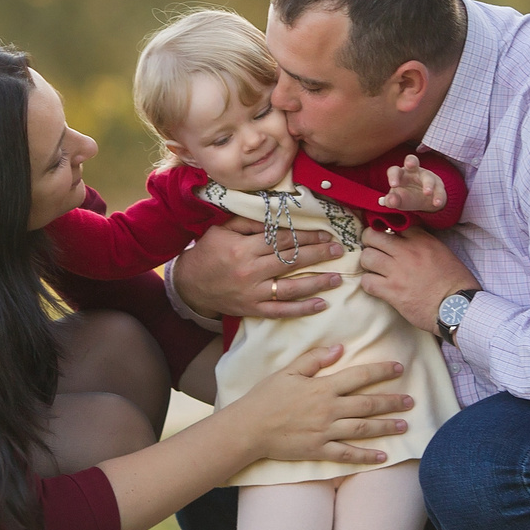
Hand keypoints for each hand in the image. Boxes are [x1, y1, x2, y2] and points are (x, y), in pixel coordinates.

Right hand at [174, 218, 343, 319]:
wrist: (190, 284)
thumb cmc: (208, 252)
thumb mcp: (223, 230)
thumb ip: (250, 223)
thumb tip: (278, 217)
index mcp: (244, 248)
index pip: (283, 241)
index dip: (307, 237)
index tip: (326, 235)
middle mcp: (251, 271)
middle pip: (291, 261)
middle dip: (318, 255)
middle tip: (339, 251)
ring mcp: (253, 293)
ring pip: (291, 288)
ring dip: (317, 282)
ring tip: (337, 278)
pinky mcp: (253, 310)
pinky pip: (281, 311)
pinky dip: (302, 309)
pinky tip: (321, 304)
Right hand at [233, 345, 413, 466]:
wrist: (249, 428)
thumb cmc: (265, 397)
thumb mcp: (288, 371)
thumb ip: (314, 359)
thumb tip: (339, 348)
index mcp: (322, 387)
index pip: (359, 376)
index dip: (381, 371)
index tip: (399, 368)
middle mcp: (329, 409)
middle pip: (367, 404)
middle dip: (391, 402)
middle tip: (411, 401)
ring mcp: (325, 432)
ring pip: (363, 429)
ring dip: (386, 427)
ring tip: (404, 425)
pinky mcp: (319, 450)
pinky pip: (348, 454)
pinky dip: (366, 456)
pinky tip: (383, 456)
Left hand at [358, 229, 478, 335]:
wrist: (457, 307)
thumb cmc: (455, 282)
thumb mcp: (444, 252)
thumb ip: (424, 244)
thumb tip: (408, 241)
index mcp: (422, 240)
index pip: (394, 225)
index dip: (388, 232)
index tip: (388, 238)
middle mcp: (407, 252)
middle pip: (373, 236)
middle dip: (370, 241)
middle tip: (373, 249)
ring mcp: (397, 271)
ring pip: (367, 257)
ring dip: (368, 263)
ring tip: (374, 268)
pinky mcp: (391, 291)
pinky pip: (367, 281)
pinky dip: (369, 283)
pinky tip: (376, 285)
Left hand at [380, 153, 447, 212]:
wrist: (424, 202)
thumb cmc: (406, 197)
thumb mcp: (398, 201)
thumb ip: (391, 201)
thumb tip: (386, 201)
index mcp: (400, 174)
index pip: (394, 170)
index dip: (393, 176)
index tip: (393, 185)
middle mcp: (413, 171)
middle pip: (412, 161)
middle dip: (411, 161)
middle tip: (410, 165)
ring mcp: (426, 176)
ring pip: (428, 177)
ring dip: (428, 184)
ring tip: (427, 193)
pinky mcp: (438, 184)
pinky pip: (439, 189)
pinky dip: (438, 196)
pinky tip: (437, 203)